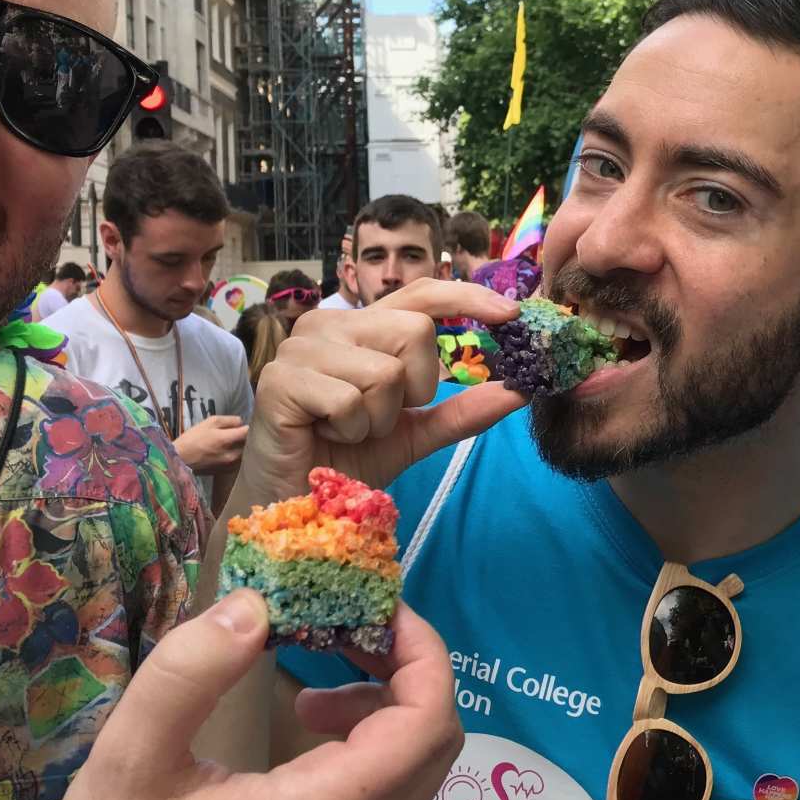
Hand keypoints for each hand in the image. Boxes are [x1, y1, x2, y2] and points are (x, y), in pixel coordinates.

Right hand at [0, 590, 462, 799]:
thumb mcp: (127, 756)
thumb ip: (189, 673)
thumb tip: (253, 607)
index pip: (426, 725)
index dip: (421, 654)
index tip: (378, 609)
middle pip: (434, 748)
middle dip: (407, 675)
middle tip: (346, 636)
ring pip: (417, 780)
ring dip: (389, 716)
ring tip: (314, 690)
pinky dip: (374, 756)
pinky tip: (309, 736)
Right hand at [175, 414, 248, 472]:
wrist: (180, 460)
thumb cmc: (192, 438)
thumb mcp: (209, 422)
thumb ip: (228, 420)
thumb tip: (241, 422)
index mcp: (226, 440)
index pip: (249, 432)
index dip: (251, 426)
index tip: (248, 424)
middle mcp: (231, 455)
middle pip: (249, 444)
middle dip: (248, 437)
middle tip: (241, 432)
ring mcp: (230, 465)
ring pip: (245, 453)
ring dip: (243, 447)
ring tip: (235, 442)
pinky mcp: (227, 472)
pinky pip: (239, 461)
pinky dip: (238, 456)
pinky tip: (230, 451)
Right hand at [239, 278, 527, 504]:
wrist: (296, 505)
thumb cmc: (347, 460)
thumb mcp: (416, 432)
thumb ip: (462, 410)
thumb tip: (520, 392)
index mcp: (360, 327)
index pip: (422, 293)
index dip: (467, 298)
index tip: (512, 314)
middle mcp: (328, 324)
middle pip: (415, 332)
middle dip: (414, 390)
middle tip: (378, 418)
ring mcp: (300, 348)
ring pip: (386, 373)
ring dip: (379, 419)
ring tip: (347, 430)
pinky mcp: (280, 379)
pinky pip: (351, 401)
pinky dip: (351, 431)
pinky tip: (325, 435)